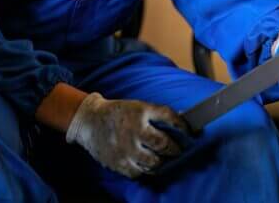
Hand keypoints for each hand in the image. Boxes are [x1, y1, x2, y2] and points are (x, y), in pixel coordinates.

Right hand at [66, 93, 189, 178]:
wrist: (89, 121)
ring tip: (161, 158)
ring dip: (161, 161)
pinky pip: (139, 172)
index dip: (182, 126)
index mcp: (140, 111)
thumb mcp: (137, 106)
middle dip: (175, 149)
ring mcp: (126, 148)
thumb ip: (156, 115)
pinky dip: (144, 169)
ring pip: (154, 162)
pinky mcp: (118, 162)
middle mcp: (134, 130)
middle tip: (177, 150)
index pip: (169, 117)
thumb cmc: (117, 113)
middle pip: (164, 144)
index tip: (189, 132)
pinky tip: (145, 163)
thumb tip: (181, 125)